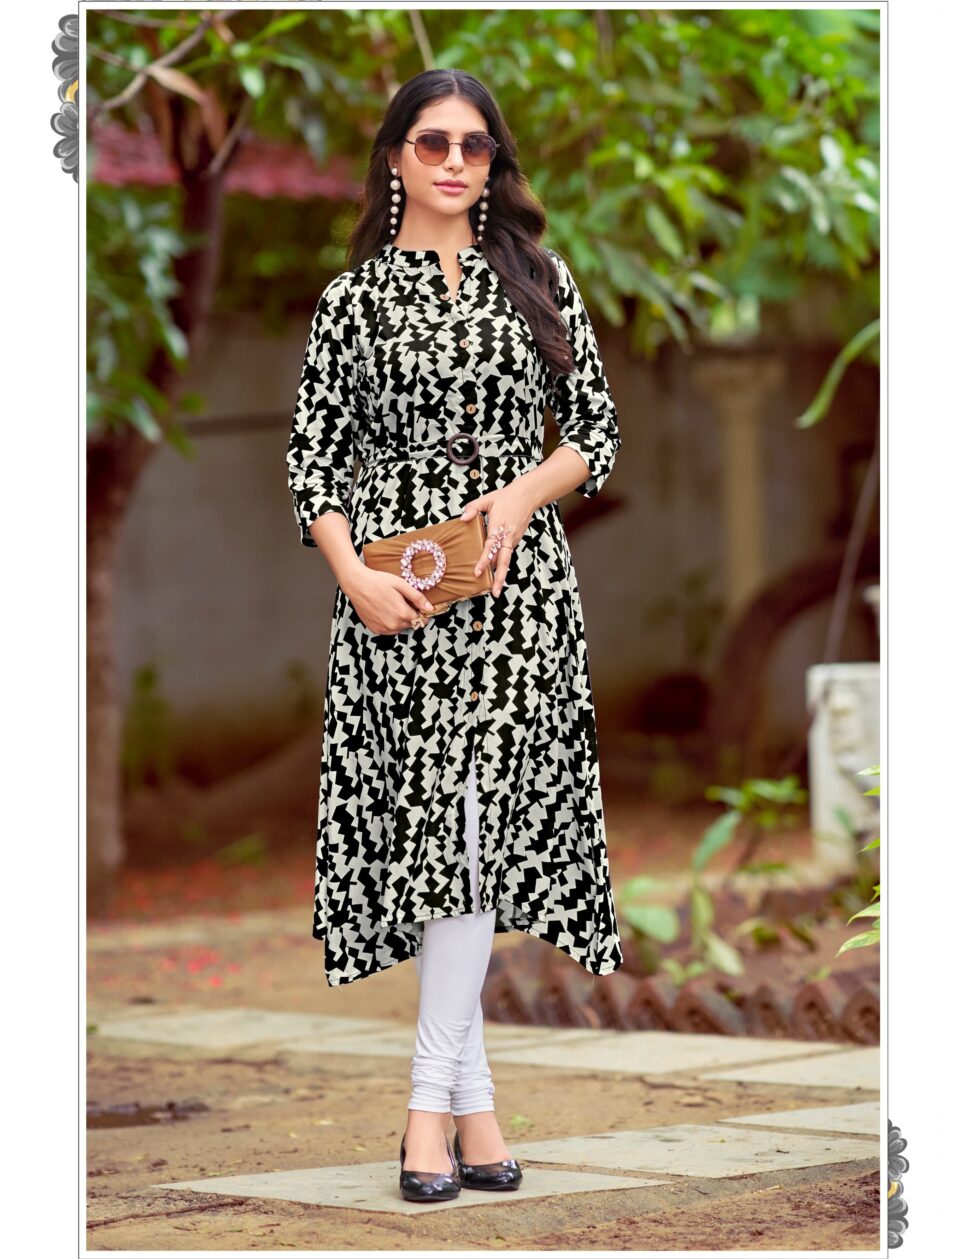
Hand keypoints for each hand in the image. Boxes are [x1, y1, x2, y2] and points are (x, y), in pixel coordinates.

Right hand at [343, 566, 435, 634]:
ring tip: (393, 605)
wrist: (356, 584)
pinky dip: (390, 623)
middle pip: (410, 624)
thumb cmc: (378, 581)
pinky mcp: (375, 629)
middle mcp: (393, 625)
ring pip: (400, 628)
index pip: (420, 619)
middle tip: (403, 602)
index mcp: (402, 614)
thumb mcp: (401, 585)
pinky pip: (389, 630)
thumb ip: (417, 597)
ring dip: (400, 620)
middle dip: (410, 615)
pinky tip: (384, 611)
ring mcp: (383, 629)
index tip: (418, 605)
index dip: (421, 612)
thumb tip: (430, 608)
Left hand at [461, 480, 537, 597]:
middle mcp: (507, 536)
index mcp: (499, 526)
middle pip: (504, 561)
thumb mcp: (487, 499)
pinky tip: (497, 575)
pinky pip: (507, 555)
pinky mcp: (515, 540)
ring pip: (506, 560)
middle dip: (499, 578)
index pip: (490, 547)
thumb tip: (462, 519)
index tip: (478, 572)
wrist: (527, 495)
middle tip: (495, 592)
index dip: (484, 560)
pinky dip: (502, 566)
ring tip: (496, 590)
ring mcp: (513, 539)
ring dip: (501, 575)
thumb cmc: (505, 497)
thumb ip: (473, 508)